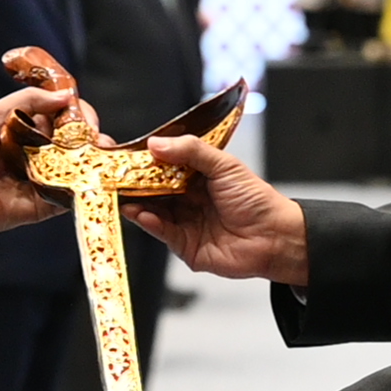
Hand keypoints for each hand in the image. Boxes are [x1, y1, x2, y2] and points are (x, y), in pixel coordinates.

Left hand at [0, 87, 87, 242]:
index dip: (80, 113)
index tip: (83, 115)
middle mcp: (45, 151)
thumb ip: (30, 100)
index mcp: (34, 127)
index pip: (68, 116)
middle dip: (93, 137)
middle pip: (80, 141)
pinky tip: (88, 178)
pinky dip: (82, 187)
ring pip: (81, 168)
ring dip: (94, 161)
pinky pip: (70, 196)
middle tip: (94, 137)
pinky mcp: (46, 203)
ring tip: (98, 155)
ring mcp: (48, 178)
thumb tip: (67, 95)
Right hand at [121, 135, 307, 286]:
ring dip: (137, 203)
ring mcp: (186, 223)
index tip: (127, 157)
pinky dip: (149, 222)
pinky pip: (162, 232)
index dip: (147, 162)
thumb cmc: (256, 200)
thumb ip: (191, 151)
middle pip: (155, 190)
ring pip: (154, 211)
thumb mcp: (224, 166)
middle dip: (136, 183)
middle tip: (115, 176)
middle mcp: (189, 200)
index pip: (165, 167)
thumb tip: (156, 144)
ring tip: (122, 194)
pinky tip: (140, 213)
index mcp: (198, 177)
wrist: (275, 237)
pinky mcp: (185, 246)